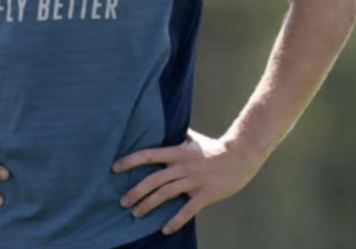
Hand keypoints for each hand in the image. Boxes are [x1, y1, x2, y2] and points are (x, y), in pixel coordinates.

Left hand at [113, 130, 263, 234]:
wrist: (240, 156)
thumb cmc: (214, 147)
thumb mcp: (193, 139)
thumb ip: (176, 136)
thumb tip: (162, 126)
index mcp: (177, 152)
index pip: (149, 155)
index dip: (130, 161)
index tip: (114, 168)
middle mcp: (183, 166)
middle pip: (154, 180)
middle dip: (136, 192)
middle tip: (122, 201)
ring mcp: (194, 181)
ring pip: (166, 194)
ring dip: (149, 205)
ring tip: (136, 214)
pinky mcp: (206, 194)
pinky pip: (188, 210)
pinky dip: (175, 220)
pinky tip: (165, 229)